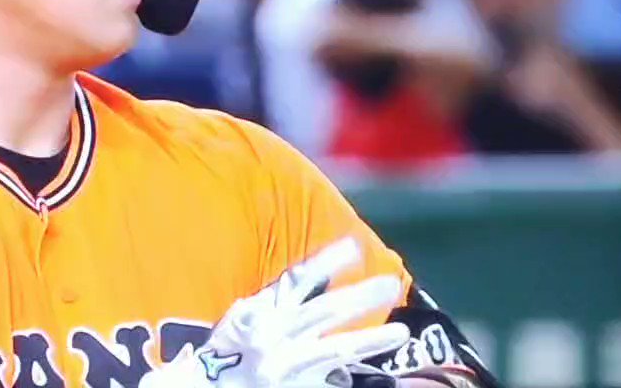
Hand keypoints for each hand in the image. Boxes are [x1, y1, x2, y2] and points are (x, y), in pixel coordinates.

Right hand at [143, 238, 410, 387]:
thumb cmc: (219, 357)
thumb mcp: (238, 322)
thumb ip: (268, 306)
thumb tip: (299, 288)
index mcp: (260, 313)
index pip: (297, 282)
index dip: (326, 263)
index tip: (355, 246)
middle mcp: (274, 336)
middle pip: (325, 312)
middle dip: (361, 298)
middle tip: (392, 286)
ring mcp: (285, 365)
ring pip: (335, 348)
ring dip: (371, 340)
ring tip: (402, 332)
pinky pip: (330, 382)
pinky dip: (350, 378)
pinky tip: (385, 380)